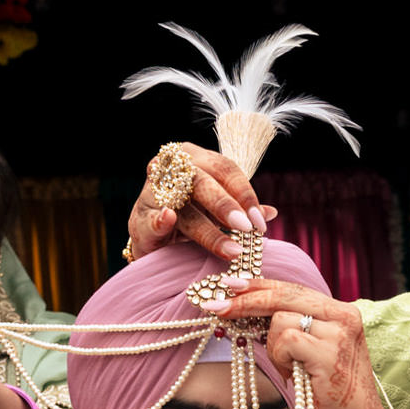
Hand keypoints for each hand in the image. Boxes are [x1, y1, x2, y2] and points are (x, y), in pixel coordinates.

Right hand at [126, 144, 277, 260]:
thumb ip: (241, 209)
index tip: (260, 221)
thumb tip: (270, 213)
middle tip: (246, 228)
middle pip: (201, 181)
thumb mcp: (218, 211)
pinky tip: (169, 220)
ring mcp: (151, 192)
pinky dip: (160, 220)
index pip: (224, 168)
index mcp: (194, 158)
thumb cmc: (192, 218)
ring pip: (182, 207)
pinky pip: (150, 218)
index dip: (244, 193)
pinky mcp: (138, 219)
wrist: (156, 242)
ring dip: (208, 230)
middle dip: (226, 205)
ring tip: (230, 250)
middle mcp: (171, 169)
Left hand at [197, 280, 393, 408]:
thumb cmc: (333, 392)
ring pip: (280, 320)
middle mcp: (344, 315)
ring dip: (273, 348)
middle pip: (283, 295)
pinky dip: (280, 359)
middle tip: (217, 308)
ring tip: (288, 369)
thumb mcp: (314, 351)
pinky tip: (292, 375)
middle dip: (246, 301)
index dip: (259, 285)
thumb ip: (292, 328)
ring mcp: (339, 333)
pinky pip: (285, 341)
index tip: (230, 285)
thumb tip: (247, 311)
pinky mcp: (330, 353)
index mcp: (341, 311)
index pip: (292, 288)